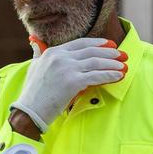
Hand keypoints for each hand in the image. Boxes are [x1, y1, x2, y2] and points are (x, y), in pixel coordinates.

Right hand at [10, 37, 125, 132]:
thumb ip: (38, 53)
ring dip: (113, 64)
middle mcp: (60, 57)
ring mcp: (67, 68)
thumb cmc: (32, 93)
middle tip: (122, 55)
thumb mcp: (34, 67)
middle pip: (91, 51)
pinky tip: (118, 76)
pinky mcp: (73, 81)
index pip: (80, 43)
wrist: (29, 111)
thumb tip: (35, 42)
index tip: (110, 45)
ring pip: (96, 62)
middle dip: (109, 53)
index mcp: (52, 52)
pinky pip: (96, 76)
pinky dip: (110, 75)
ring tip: (124, 66)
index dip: (97, 43)